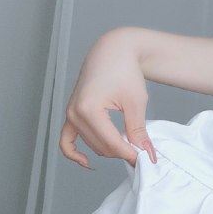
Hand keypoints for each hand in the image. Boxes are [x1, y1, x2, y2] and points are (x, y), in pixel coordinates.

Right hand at [58, 28, 157, 169]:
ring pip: (90, 144)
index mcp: (89, 109)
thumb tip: (146, 153)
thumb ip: (138, 131)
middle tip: (142, 150)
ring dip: (109, 149)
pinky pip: (66, 140)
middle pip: (101, 147)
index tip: (146, 158)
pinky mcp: (70, 113)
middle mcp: (74, 113)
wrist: (113, 51)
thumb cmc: (125, 70)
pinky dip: (74, 153)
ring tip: (129, 144)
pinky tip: (88, 162)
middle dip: (122, 151)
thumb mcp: (136, 102)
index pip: (111, 143)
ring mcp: (69, 114)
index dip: (130, 153)